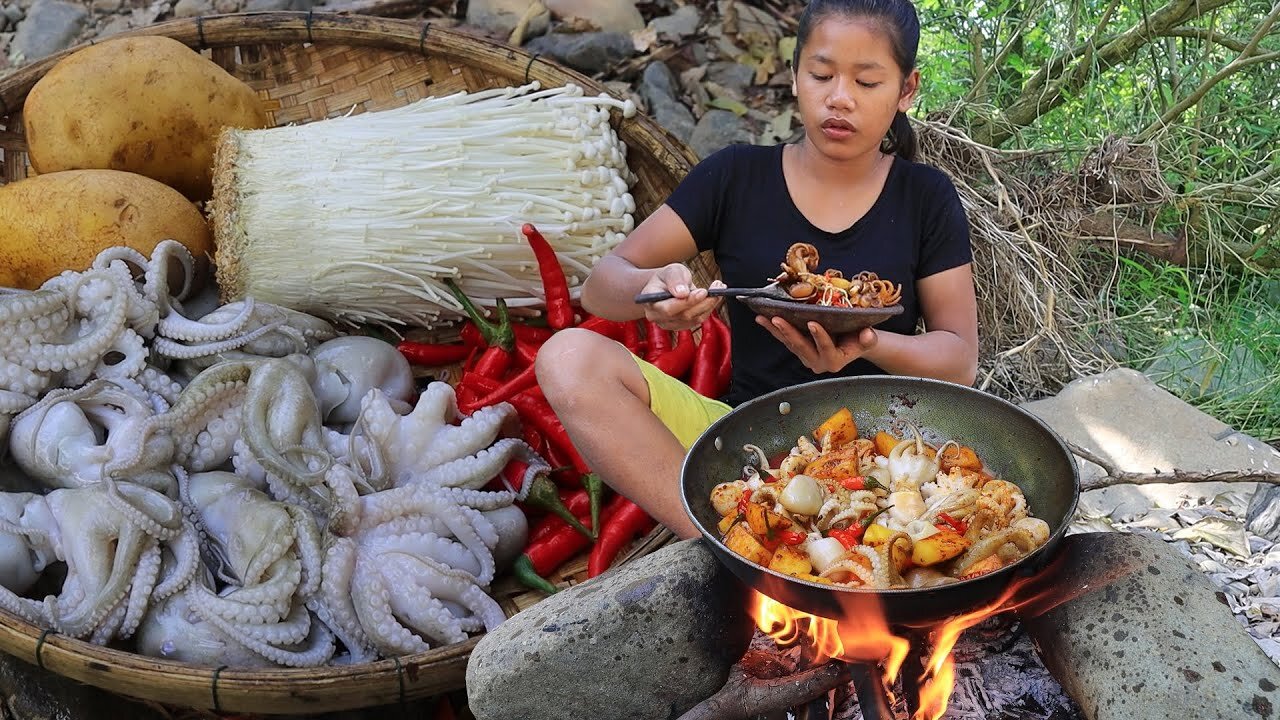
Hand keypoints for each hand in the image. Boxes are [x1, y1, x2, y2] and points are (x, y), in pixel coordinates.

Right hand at [639, 263, 724, 330]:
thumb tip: (682, 293)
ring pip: (693, 319)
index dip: (687, 302)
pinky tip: (714, 296)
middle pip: (683, 315)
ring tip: (718, 288)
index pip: (669, 308)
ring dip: (709, 304)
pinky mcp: (681, 325)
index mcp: (650, 301)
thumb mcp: (670, 270)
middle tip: (717, 287)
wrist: (665, 286)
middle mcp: (657, 316)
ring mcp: (668, 324)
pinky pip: (697, 320)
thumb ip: (675, 279)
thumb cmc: (667, 277)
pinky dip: (708, 308)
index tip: (703, 291)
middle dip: (703, 302)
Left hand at [755, 316, 877, 372]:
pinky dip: (773, 329)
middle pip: (802, 347)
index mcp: (834, 361)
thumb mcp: (868, 340)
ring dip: (776, 330)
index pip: (826, 349)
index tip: (813, 323)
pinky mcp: (798, 349)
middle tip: (778, 319)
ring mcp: (805, 356)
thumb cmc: (861, 339)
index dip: (820, 337)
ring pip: (789, 343)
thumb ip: (868, 339)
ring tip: (764, 317)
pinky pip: (784, 339)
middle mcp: (817, 362)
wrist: (854, 342)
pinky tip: (762, 318)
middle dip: (789, 332)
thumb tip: (867, 335)